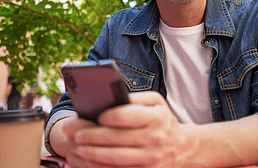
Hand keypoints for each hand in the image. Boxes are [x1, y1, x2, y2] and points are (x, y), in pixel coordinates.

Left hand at [62, 91, 200, 167]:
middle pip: (115, 138)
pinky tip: (90, 161)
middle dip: (91, 136)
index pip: (124, 116)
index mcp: (156, 118)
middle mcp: (154, 139)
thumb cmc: (163, 120)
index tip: (95, 116)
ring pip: (115, 158)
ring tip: (78, 148)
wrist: (183, 148)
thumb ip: (135, 98)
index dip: (106, 116)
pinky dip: (102, 167)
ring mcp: (150, 159)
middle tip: (75, 133)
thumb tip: (112, 97)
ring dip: (92, 154)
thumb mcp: (156, 102)